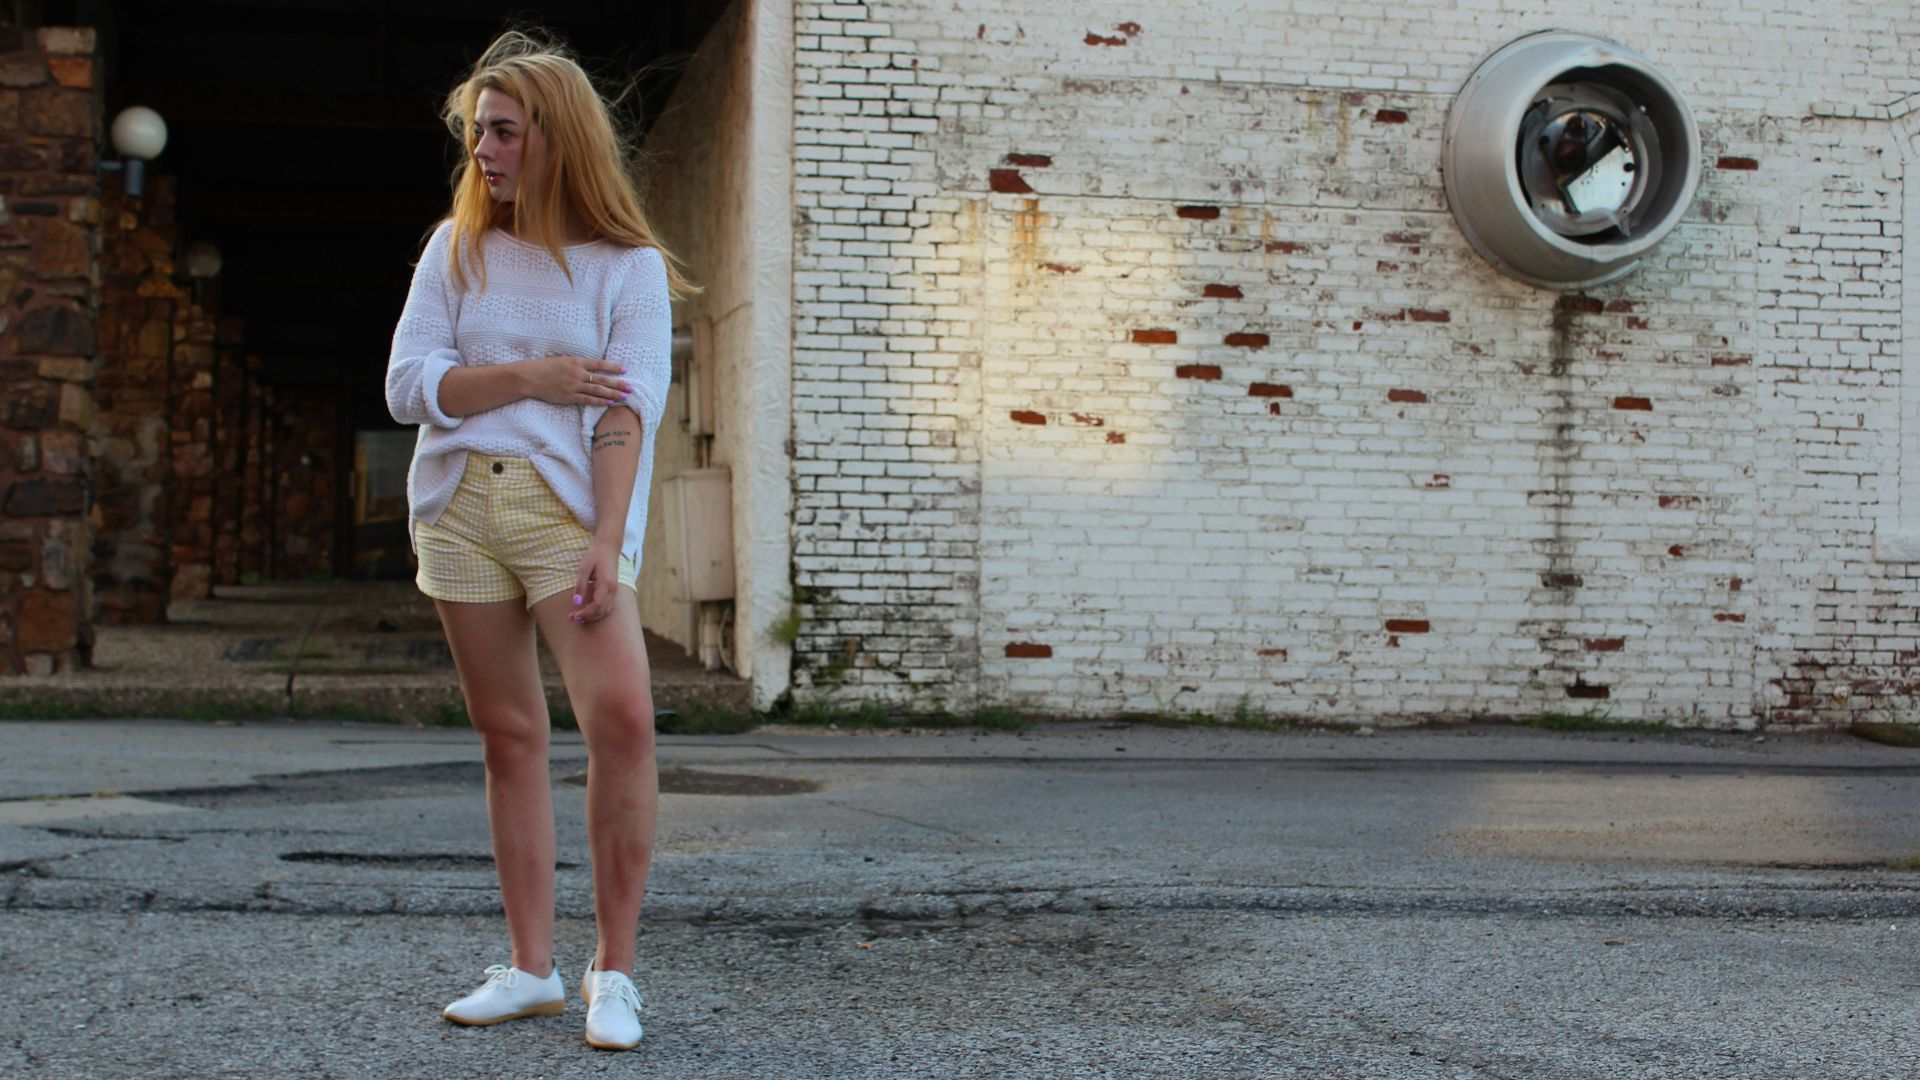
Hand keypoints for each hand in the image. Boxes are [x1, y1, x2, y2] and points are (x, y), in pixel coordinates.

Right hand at [516, 356, 630, 406]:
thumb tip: (589, 366)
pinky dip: (599, 401)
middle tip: (631, 387)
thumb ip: (576, 363)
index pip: (599, 364)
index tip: (625, 369)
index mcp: (576, 361)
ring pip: (597, 390)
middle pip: (602, 379)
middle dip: (618, 383)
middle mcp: (577, 373)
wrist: (529, 377)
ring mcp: (573, 386)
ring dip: (612, 394)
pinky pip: (587, 400)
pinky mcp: (568, 397)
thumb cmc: (544, 367)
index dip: (613, 367)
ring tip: (624, 396)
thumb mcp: (562, 360)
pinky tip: (608, 403)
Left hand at [567, 537, 622, 626]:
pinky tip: (588, 612)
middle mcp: (613, 589)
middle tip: (572, 618)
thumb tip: (576, 602)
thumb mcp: (584, 568)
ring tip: (579, 617)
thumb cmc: (595, 555)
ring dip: (593, 617)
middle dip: (588, 618)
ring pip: (606, 611)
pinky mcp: (613, 590)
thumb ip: (580, 585)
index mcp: (606, 583)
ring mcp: (615, 590)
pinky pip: (608, 607)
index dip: (585, 614)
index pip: (597, 606)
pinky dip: (598, 612)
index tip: (572, 616)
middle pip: (602, 611)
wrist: (608, 547)